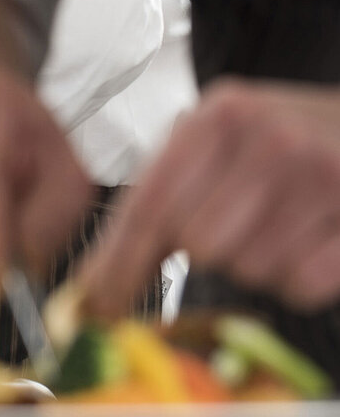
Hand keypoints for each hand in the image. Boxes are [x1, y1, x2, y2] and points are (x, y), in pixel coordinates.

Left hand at [79, 78, 339, 315]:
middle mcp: (269, 139)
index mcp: (220, 115)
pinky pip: (301, 285)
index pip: (151, 202)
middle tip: (235, 225)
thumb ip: (164, 192)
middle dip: (208, 250)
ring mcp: (322, 175)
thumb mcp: (222, 141)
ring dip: (255, 262)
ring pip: (249, 269)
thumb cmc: (287, 141)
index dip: (120, 259)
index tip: (99, 301)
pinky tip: (308, 239)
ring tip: (277, 224)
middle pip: (198, 244)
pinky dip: (298, 278)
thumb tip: (100, 278)